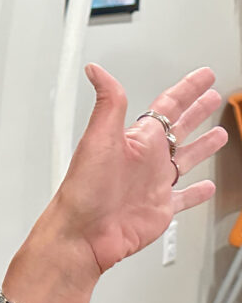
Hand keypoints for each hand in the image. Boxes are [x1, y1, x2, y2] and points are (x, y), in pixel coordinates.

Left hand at [48, 63, 227, 283]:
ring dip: (203, 146)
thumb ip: (107, 102)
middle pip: (179, 128)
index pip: (168, 107)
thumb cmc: (85, 189)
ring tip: (219, 133)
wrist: (84, 232)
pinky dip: (197, 192)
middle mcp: (147, 160)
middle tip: (212, 96)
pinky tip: (207, 186)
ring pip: (185, 159)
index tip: (203, 76)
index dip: (187, 89)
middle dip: (197, 110)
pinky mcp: (160, 209)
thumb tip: (96, 70)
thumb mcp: (100, 138)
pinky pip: (184, 198)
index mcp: (137, 140)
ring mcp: (154, 184)